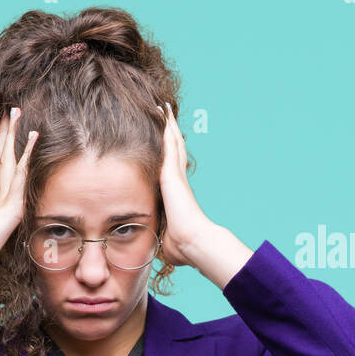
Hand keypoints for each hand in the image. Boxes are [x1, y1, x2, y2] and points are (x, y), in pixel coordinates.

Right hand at [0, 107, 39, 290]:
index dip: (3, 153)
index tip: (5, 136)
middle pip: (1, 157)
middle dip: (5, 134)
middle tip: (8, 112)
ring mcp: (2, 197)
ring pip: (8, 157)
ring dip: (12, 133)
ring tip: (15, 110)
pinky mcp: (10, 202)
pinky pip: (21, 172)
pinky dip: (27, 153)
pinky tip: (34, 135)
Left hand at [156, 102, 215, 268]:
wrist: (192, 242)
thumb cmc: (181, 246)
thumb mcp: (167, 238)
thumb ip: (164, 237)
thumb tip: (162, 249)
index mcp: (176, 194)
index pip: (171, 169)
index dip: (169, 154)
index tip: (166, 142)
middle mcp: (178, 180)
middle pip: (174, 150)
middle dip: (170, 133)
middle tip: (165, 114)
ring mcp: (176, 175)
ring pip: (172, 143)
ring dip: (168, 125)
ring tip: (163, 107)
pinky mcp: (172, 172)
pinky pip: (169, 144)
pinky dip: (166, 128)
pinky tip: (162, 113)